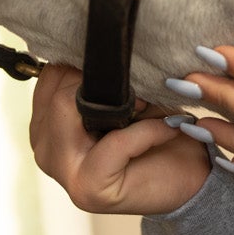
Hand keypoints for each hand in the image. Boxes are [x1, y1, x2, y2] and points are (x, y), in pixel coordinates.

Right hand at [29, 63, 211, 215]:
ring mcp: (63, 171)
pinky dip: (148, 131)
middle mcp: (46, 150)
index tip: (126, 69)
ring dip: (122, 105)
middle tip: (145, 93)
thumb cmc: (156, 134)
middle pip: (60, 95)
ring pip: (74, 112)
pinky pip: (115, 143)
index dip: (89, 66)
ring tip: (152, 109)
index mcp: (46, 124)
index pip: (52, 77)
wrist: (187, 177)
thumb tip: (106, 47)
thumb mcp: (125, 97)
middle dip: (104, 85)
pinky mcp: (87, 187)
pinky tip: (170, 128)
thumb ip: (102, 77)